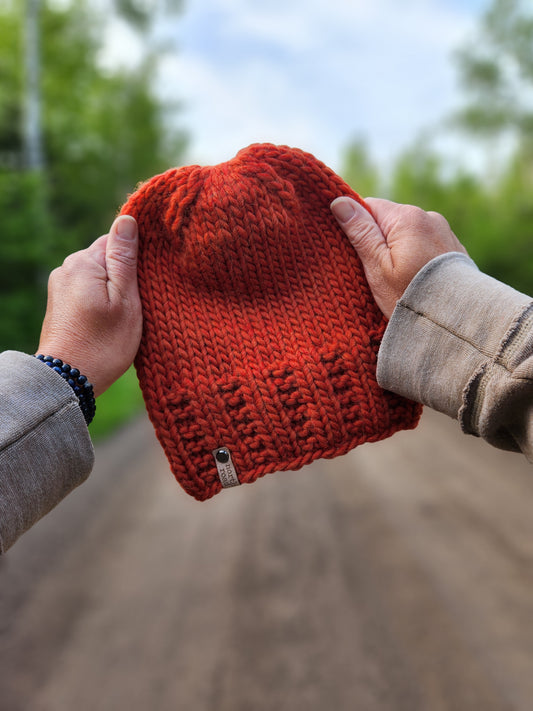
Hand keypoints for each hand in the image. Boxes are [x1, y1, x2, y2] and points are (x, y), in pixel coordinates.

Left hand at [37, 215, 141, 396]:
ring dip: (113, 290)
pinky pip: (87, 292)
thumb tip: (127, 219)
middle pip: (105, 259)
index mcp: (83, 262)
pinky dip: (101, 302)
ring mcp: (59, 288)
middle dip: (124, 275)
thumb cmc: (104, 343)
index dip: (136, 256)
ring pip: (98, 277)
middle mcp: (66, 269)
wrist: (70, 381)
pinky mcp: (59, 305)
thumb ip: (124, 258)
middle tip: (141, 302)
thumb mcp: (125, 298)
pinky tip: (109, 322)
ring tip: (125, 316)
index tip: (149, 277)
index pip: (116, 240)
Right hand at [331, 197, 467, 318]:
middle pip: (389, 221)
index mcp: (407, 218)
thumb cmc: (410, 295)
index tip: (354, 252)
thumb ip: (360, 232)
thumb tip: (339, 201)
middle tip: (376, 273)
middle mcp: (429, 217)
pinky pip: (424, 246)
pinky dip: (416, 259)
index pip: (369, 206)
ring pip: (407, 235)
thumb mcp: (377, 266)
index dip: (356, 227)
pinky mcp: (453, 249)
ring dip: (398, 251)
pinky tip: (415, 280)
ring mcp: (444, 232)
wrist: (456, 320)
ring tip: (397, 281)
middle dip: (378, 242)